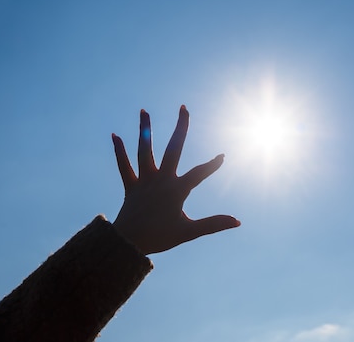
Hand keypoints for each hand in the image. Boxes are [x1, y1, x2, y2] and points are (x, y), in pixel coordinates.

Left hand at [111, 106, 239, 254]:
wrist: (128, 244)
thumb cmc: (160, 238)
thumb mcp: (189, 232)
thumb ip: (214, 224)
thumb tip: (238, 221)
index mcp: (176, 190)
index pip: (199, 173)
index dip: (212, 165)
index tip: (222, 155)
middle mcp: (161, 180)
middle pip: (173, 148)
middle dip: (181, 127)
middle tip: (184, 108)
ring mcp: (144, 181)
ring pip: (144, 151)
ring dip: (145, 130)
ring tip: (144, 110)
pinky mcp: (130, 186)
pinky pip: (123, 165)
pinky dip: (119, 150)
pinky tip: (115, 134)